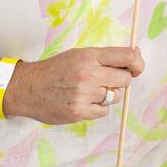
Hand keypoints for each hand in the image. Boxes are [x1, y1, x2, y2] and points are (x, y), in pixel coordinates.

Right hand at [4, 47, 144, 123]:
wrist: (28, 87)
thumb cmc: (56, 69)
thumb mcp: (79, 54)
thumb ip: (105, 57)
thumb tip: (136, 55)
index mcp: (90, 56)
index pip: (127, 56)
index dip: (138, 62)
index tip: (137, 67)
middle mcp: (89, 74)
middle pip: (125, 79)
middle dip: (121, 80)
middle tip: (108, 80)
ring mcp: (84, 94)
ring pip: (115, 97)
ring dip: (108, 95)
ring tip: (91, 91)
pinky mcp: (79, 112)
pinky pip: (103, 111)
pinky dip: (98, 107)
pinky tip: (84, 101)